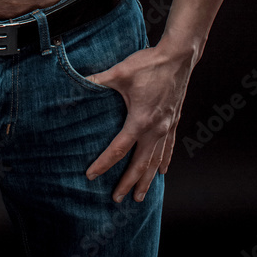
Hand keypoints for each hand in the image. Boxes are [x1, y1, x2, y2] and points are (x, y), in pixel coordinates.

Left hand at [84, 44, 192, 202]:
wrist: (178, 56)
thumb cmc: (149, 63)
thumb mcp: (120, 71)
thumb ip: (99, 79)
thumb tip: (78, 81)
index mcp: (140, 120)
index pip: (118, 149)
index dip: (103, 164)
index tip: (91, 176)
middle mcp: (155, 129)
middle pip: (140, 164)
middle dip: (128, 183)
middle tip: (117, 199)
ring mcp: (167, 126)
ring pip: (156, 161)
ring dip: (147, 179)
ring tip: (139, 196)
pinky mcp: (174, 120)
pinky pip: (169, 147)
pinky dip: (164, 161)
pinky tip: (162, 171)